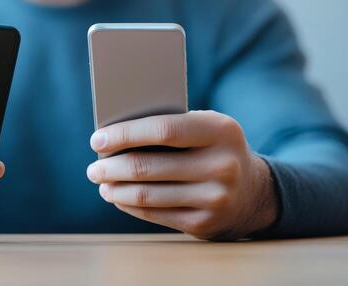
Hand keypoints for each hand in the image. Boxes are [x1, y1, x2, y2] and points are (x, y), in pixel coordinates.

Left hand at [87, 110, 277, 240]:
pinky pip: (155, 214)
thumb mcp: (205, 127)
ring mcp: (215, 197)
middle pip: (148, 166)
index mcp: (220, 130)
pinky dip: (129, 205)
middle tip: (94, 167)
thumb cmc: (213, 148)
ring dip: (115, 189)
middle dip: (111, 167)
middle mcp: (222, 165)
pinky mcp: (204, 223)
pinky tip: (118, 197)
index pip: (162, 129)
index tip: (97, 140)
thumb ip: (169, 125)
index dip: (124, 134)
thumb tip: (114, 134)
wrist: (253, 192)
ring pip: (147, 194)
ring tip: (101, 182)